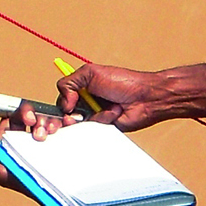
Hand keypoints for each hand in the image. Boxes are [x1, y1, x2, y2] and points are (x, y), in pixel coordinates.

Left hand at [0, 110, 84, 195]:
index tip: (26, 121)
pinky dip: (67, 120)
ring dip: (50, 121)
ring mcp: (47, 138)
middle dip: (34, 117)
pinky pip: (65, 124)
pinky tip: (69, 124)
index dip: (18, 115)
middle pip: (29, 115)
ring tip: (53, 132)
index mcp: (13, 141)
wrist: (56, 196)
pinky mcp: (63, 140)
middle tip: (36, 125)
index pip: (11, 119)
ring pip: (46, 118)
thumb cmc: (27, 185)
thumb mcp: (1, 174)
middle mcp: (28, 138)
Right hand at [57, 63, 174, 131]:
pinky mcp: (104, 129)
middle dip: (70, 115)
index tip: (64, 107)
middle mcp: (86, 104)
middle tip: (78, 112)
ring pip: (79, 126)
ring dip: (90, 117)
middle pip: (66, 117)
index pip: (61, 101)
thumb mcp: (90, 73)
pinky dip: (102, 122)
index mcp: (81, 89)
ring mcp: (95, 117)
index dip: (59, 106)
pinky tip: (112, 114)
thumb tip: (63, 103)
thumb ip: (68, 83)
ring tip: (104, 108)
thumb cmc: (124, 81)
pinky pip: (94, 132)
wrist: (145, 97)